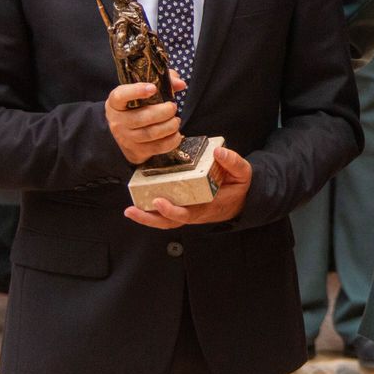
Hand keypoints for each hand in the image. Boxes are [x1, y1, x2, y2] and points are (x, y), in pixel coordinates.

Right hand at [105, 71, 187, 164]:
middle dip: (163, 112)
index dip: (136, 91)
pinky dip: (171, 141)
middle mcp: (118, 121)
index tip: (153, 88)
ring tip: (176, 120)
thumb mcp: (143, 90)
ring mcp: (126, 138)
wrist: (123, 133)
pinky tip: (176, 134)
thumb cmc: (136, 106)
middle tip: (172, 107)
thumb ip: (163, 82)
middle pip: (141, 118)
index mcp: (116, 103)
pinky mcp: (137, 151)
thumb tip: (180, 84)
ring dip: (169, 126)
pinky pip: (157, 147)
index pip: (121, 96)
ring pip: (150, 134)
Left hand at [124, 145, 252, 227]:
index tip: (159, 201)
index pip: (187, 213)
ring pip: (165, 222)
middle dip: (150, 218)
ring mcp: (189, 213)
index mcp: (208, 206)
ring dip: (147, 218)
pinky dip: (152, 213)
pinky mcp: (184, 209)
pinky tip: (139, 205)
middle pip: (170, 222)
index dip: (172, 210)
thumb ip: (233, 162)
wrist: (243, 201)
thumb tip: (219, 151)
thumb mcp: (243, 173)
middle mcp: (196, 213)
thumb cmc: (239, 187)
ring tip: (130, 211)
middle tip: (132, 210)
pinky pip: (166, 215)